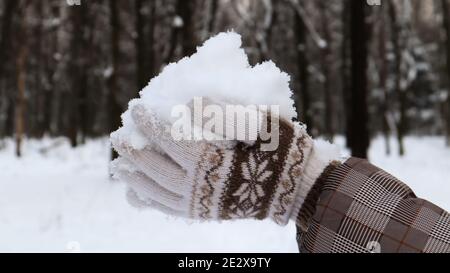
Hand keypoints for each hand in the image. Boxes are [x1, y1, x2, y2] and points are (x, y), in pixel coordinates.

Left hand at [110, 99, 337, 224]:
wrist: (298, 190)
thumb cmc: (281, 153)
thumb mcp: (256, 125)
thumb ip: (222, 114)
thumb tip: (191, 101)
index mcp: (210, 163)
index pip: (169, 141)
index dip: (149, 123)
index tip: (136, 107)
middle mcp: (198, 188)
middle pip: (155, 168)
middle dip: (133, 150)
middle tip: (117, 135)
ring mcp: (199, 205)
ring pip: (156, 193)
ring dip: (134, 178)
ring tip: (118, 166)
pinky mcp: (204, 214)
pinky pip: (169, 210)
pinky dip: (150, 202)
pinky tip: (137, 196)